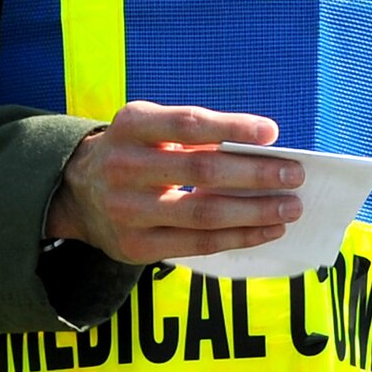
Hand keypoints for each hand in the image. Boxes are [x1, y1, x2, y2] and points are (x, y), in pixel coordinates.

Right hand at [43, 100, 303, 265]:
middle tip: (294, 175)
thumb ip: (194, 133)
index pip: (187, 124)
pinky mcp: (136, 247)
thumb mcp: (149, 127)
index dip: (231, 128)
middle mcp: (124, 166)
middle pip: (201, 171)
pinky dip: (238, 238)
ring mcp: (128, 210)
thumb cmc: (134, 151)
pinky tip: (266, 230)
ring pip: (203, 214)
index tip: (272, 133)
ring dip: (254, 212)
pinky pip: (197, 245)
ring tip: (290, 207)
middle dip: (254, 174)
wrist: (77, 193)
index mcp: (130, 126)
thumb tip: (262, 148)